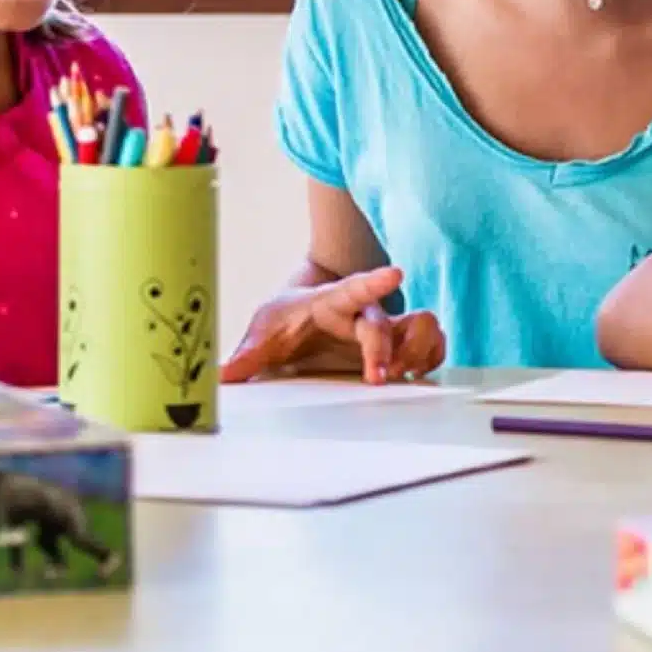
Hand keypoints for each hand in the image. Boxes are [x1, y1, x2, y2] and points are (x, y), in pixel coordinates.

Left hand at [220, 267, 445, 383]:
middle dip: (386, 350)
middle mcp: (364, 312)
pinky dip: (430, 358)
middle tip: (377, 377)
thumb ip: (247, 354)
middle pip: (386, 321)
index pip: (354, 287)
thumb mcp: (264, 332)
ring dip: (417, 352)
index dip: (374, 281)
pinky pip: (431, 343)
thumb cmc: (288, 319)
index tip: (395, 273)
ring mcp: (385, 328)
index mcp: (332, 302)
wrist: (305, 316)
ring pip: (423, 326)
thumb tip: (220, 376)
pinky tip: (415, 375)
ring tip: (401, 375)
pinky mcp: (398, 346)